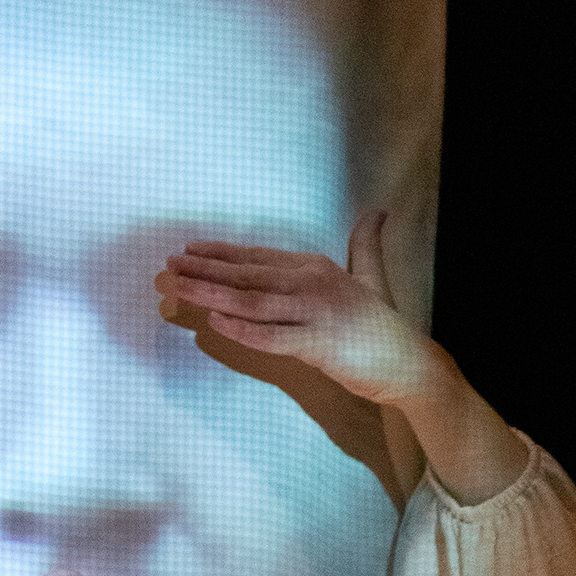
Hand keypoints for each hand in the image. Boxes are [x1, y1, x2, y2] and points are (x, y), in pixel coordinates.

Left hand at [154, 209, 528, 506]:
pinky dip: (240, 329)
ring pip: (252, 302)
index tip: (188, 250)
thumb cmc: (382, 324)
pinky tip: (212, 322)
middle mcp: (313, 283)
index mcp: (317, 267)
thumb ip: (365, 245)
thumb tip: (377, 212)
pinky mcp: (317, 345)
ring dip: (210, 294)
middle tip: (168, 266)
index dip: (220, 253)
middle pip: (247, 275)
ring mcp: (315, 313)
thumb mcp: (371, 277)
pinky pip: (271, 336)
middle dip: (204, 269)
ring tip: (177, 289)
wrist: (408, 363)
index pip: (258, 257)